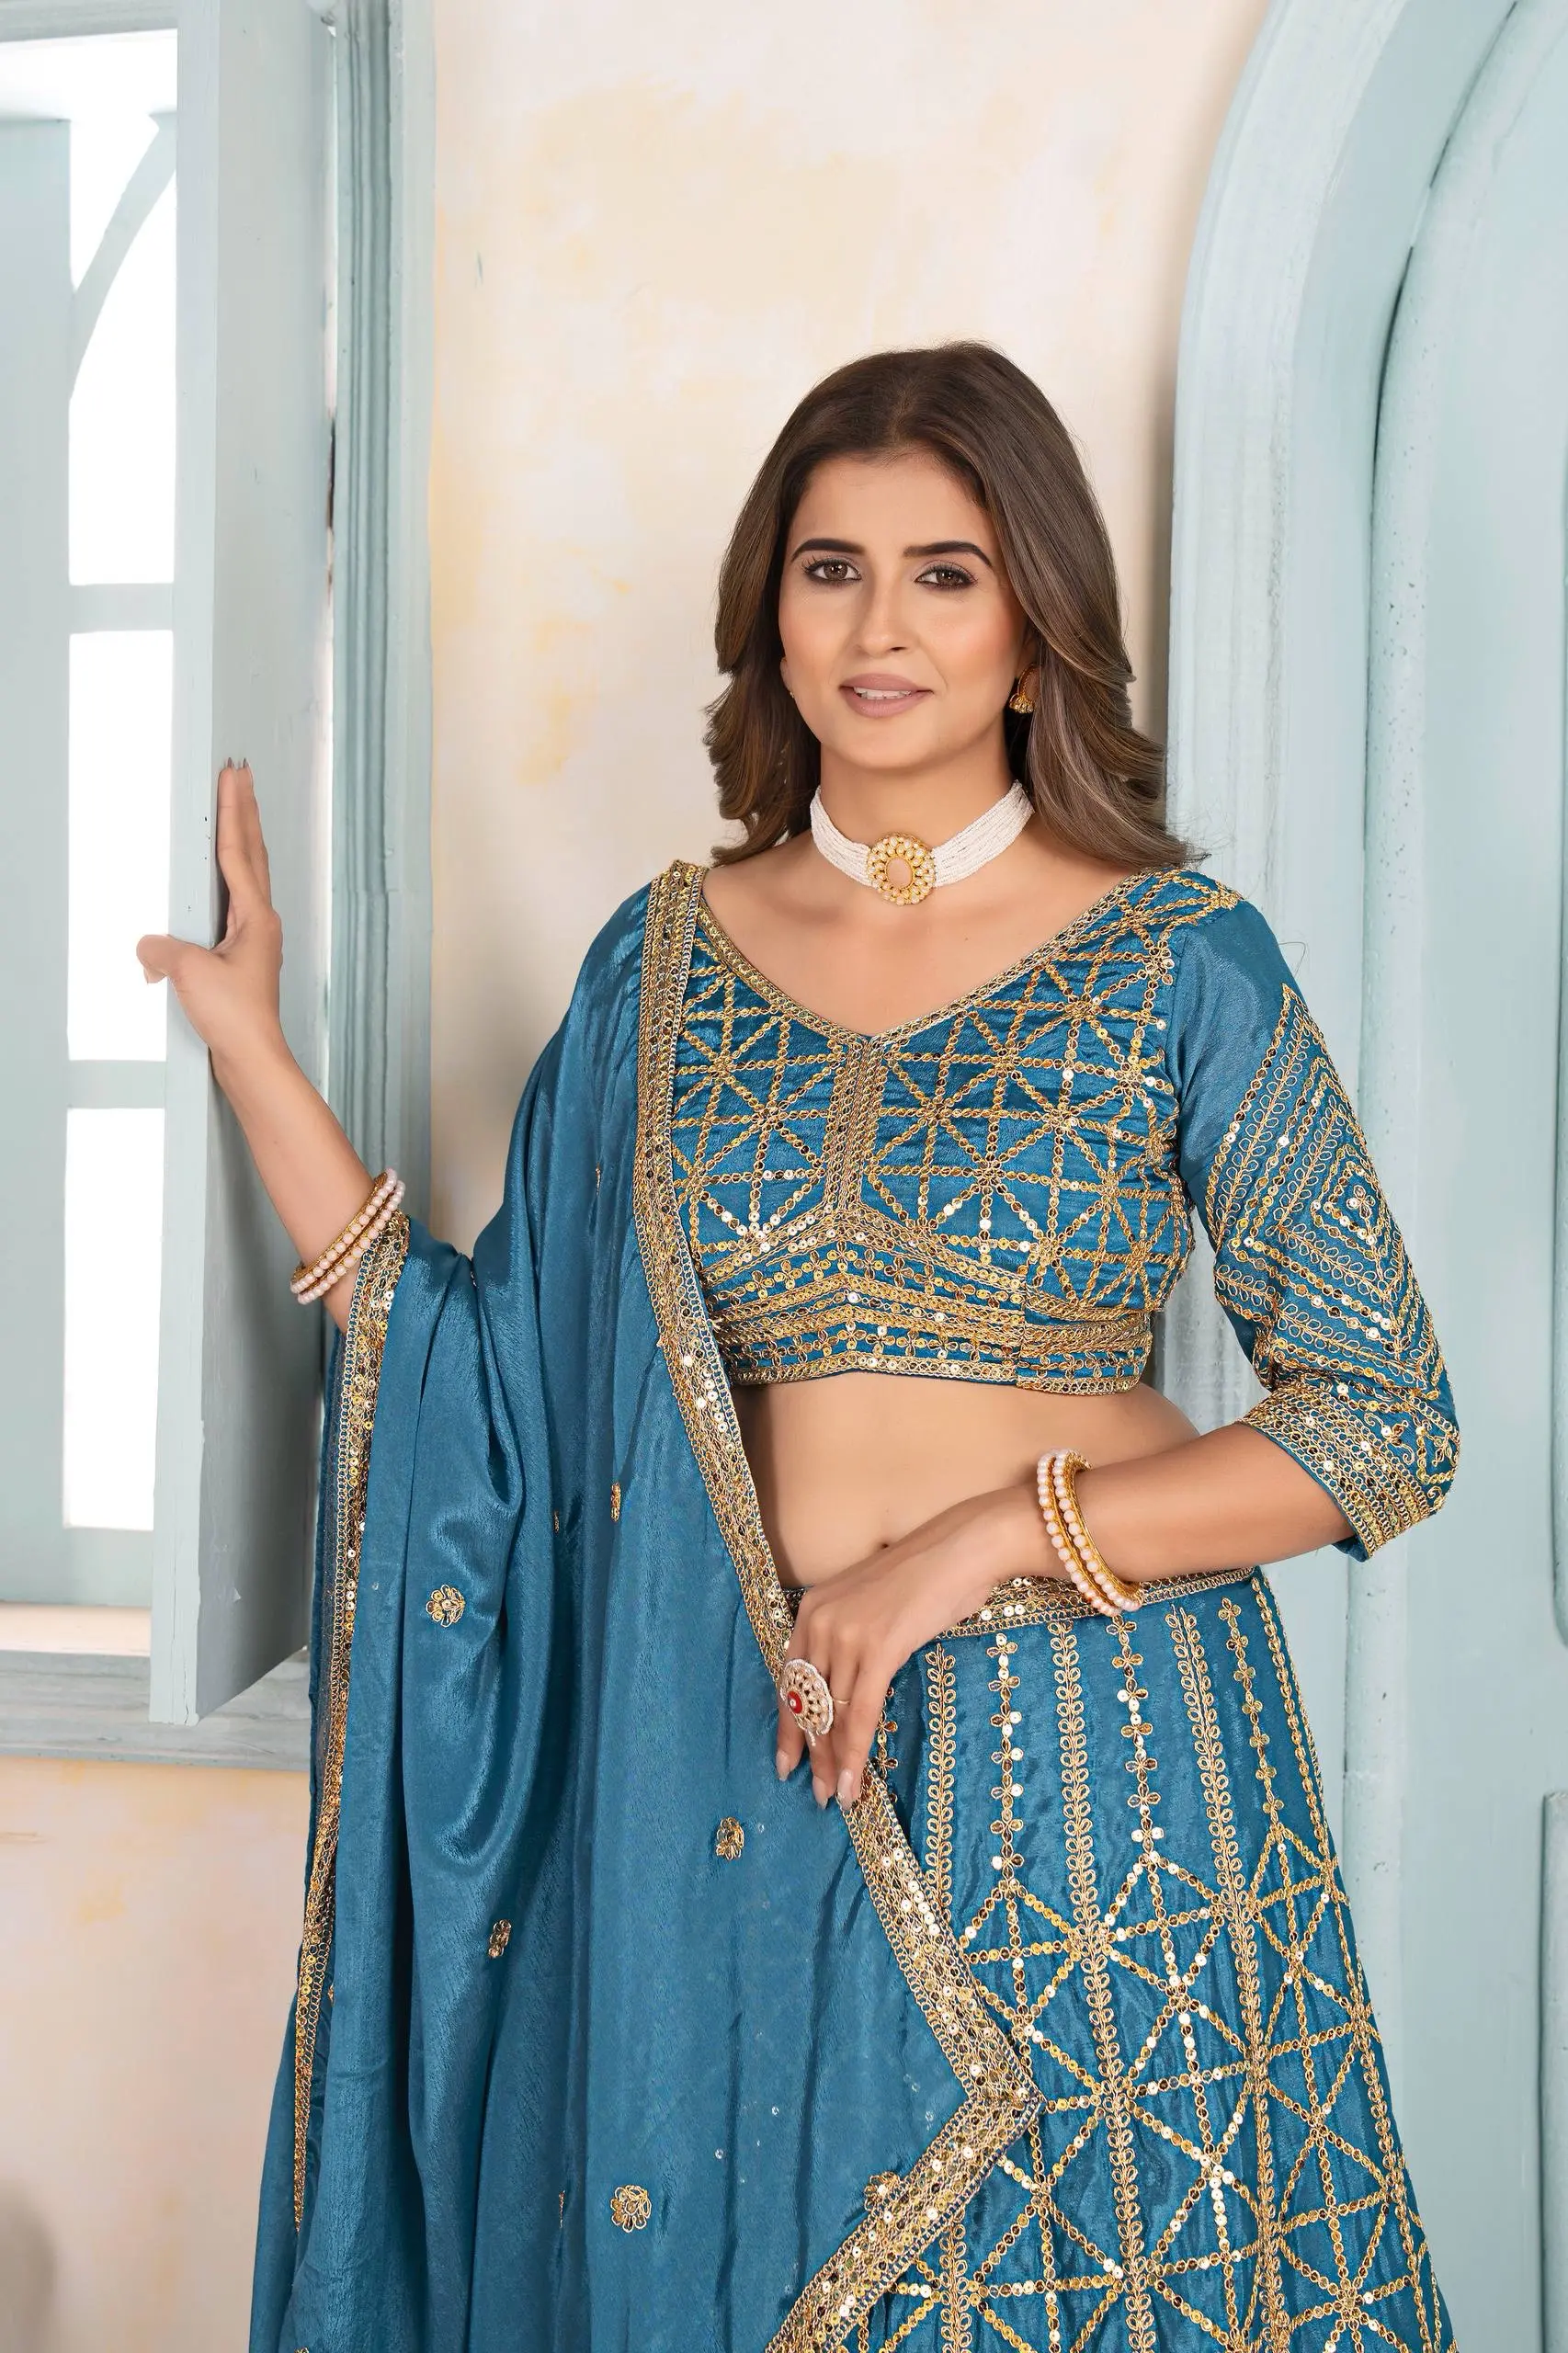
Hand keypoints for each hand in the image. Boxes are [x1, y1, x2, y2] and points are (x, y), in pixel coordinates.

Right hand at [137, 763, 286, 1072]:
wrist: (253, 1057)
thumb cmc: (235, 1017)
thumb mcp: (189, 973)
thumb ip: (163, 949)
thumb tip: (149, 944)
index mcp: (254, 916)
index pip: (238, 850)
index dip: (233, 810)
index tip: (233, 776)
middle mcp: (260, 923)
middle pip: (251, 854)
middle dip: (244, 813)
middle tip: (242, 776)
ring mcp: (254, 940)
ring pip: (246, 877)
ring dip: (240, 841)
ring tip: (237, 811)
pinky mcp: (242, 958)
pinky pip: (232, 904)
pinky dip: (226, 879)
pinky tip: (219, 880)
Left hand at [775, 1484, 1056, 1810]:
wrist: (959, 1548)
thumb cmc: (924, 1578)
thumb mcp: (871, 1606)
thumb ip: (851, 1641)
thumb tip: (847, 1694)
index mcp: (812, 1609)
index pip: (790, 1680)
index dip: (789, 1727)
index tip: (787, 1763)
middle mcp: (819, 1621)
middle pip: (807, 1702)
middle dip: (811, 1754)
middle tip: (816, 1793)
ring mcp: (846, 1634)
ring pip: (832, 1714)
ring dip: (834, 1763)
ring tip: (838, 1797)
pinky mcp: (877, 1649)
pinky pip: (859, 1713)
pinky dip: (856, 1754)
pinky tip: (855, 1782)